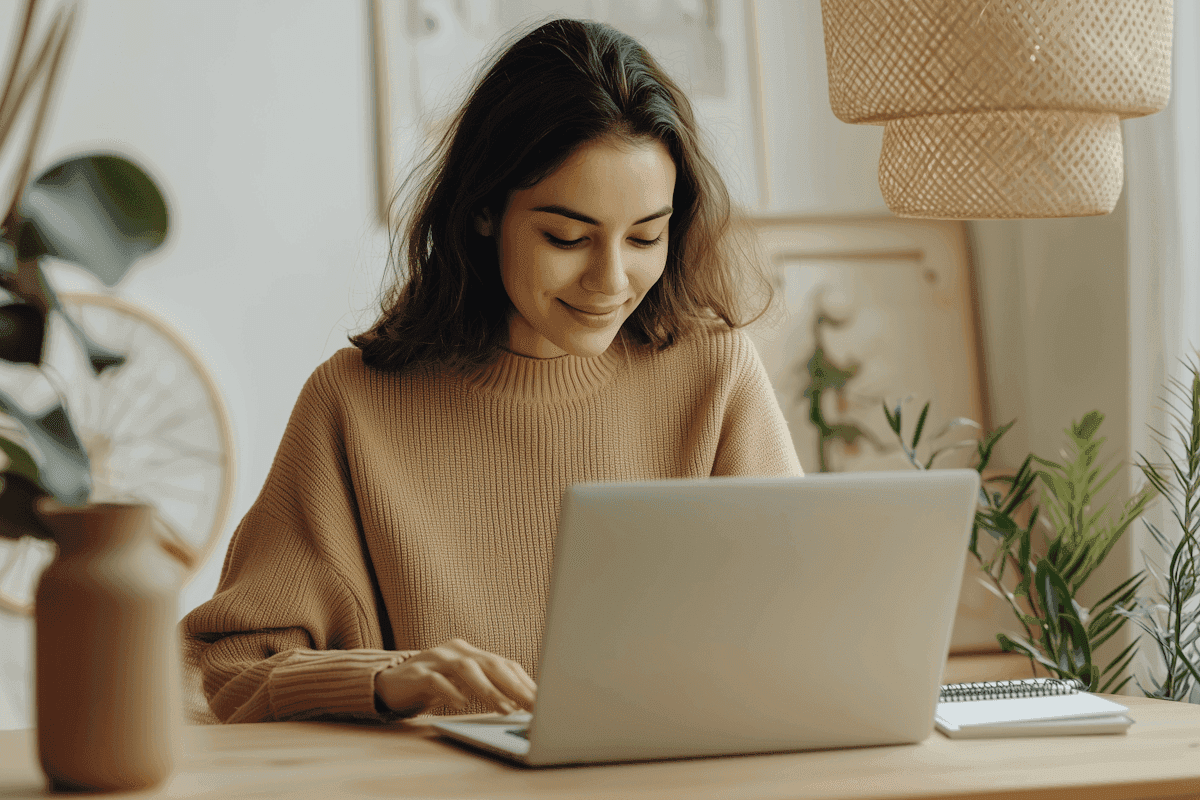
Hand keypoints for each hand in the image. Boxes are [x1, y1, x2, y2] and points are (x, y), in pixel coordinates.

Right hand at [375, 638, 536, 715]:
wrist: (390, 682)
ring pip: (466, 669)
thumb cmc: (434, 686)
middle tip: (533, 705)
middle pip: (491, 663)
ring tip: (505, 708)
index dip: (525, 681)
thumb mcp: (462, 684)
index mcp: (471, 652)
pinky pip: (436, 680)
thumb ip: (487, 688)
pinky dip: (451, 691)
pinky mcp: (417, 673)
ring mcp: (436, 659)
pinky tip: (462, 704)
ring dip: (488, 689)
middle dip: (514, 685)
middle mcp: (457, 651)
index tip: (543, 701)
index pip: (504, 664)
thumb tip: (520, 705)